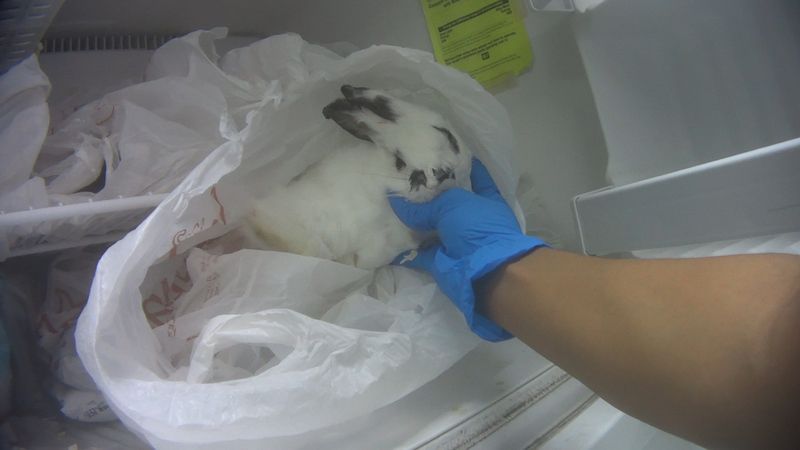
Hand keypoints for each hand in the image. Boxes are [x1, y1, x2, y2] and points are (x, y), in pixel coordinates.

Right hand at [389, 159, 546, 340]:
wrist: (484, 270)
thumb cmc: (477, 228)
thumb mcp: (452, 205)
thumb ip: (425, 205)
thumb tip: (398, 203)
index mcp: (485, 199)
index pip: (475, 176)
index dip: (461, 166)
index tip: (442, 155)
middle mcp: (471, 218)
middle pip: (447, 202)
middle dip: (428, 194)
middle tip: (404, 180)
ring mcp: (457, 240)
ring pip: (432, 226)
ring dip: (414, 221)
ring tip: (390, 205)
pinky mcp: (441, 260)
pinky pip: (419, 252)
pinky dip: (405, 249)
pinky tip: (387, 238)